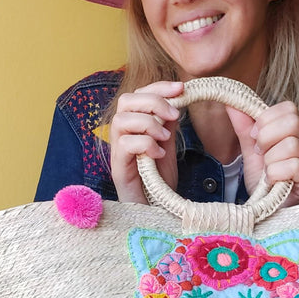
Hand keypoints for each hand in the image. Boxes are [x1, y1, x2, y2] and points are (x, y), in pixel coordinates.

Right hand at [110, 81, 182, 202]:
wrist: (154, 210)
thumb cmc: (158, 180)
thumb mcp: (167, 144)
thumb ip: (167, 123)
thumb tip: (177, 98)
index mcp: (134, 126)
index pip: (138, 94)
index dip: (158, 87)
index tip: (181, 87)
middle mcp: (122, 135)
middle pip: (125, 100)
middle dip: (153, 102)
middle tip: (174, 116)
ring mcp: (117, 151)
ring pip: (121, 119)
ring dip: (149, 124)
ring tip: (165, 139)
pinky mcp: (118, 168)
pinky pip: (125, 144)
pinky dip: (146, 144)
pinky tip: (159, 155)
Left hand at [226, 101, 298, 206]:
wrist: (267, 210)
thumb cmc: (264, 181)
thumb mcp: (250, 152)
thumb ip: (244, 127)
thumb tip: (231, 102)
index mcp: (294, 133)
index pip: (289, 108)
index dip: (266, 119)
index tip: (255, 138)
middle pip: (293, 122)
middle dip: (267, 137)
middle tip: (260, 154)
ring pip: (292, 145)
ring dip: (271, 160)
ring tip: (267, 171)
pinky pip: (294, 165)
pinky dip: (276, 173)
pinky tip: (272, 181)